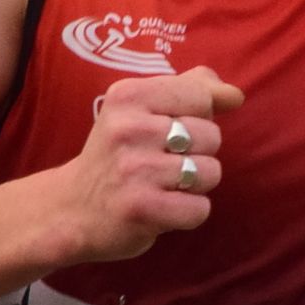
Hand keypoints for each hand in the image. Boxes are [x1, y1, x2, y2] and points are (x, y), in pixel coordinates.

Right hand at [50, 67, 245, 263]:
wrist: (70, 209)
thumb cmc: (118, 155)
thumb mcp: (141, 109)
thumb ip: (191, 90)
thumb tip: (235, 95)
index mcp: (128, 95)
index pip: (201, 96)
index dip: (197, 118)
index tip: (166, 132)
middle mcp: (128, 128)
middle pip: (212, 136)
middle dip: (198, 154)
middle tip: (161, 164)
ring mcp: (133, 169)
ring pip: (210, 172)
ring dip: (195, 186)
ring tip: (163, 187)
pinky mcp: (141, 209)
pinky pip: (200, 209)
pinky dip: (188, 213)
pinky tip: (162, 209)